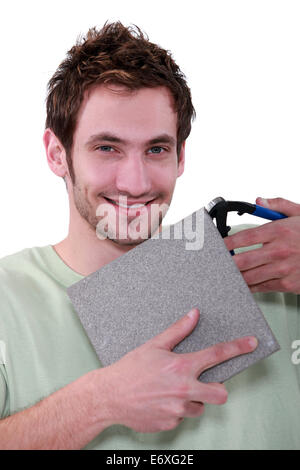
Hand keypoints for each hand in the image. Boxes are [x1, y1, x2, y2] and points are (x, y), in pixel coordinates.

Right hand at [102, 308, 256, 432]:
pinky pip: (182, 417)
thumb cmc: (130, 369)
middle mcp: (184, 389)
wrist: (109, 396)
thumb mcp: (154, 345)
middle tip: (204, 383)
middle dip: (218, 389)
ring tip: (171, 391)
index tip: (252, 343)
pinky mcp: (170, 423)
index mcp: (181, 366)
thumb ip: (178, 330)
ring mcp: (177, 409)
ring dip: (192, 399)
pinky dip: (176, 410)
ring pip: (200, 407)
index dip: (237, 347)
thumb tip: (194, 314)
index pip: (217, 354)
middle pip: (221, 394)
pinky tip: (160, 401)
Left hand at [224, 197, 299, 293]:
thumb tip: (260, 201)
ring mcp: (283, 269)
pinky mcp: (288, 284)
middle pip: (243, 260)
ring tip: (224, 275)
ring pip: (250, 277)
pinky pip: (262, 287)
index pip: (244, 237)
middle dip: (226, 264)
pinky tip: (243, 284)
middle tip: (216, 264)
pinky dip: (250, 287)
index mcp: (280, 231)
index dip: (226, 243)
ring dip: (235, 277)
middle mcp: (279, 251)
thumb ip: (278, 205)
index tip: (218, 245)